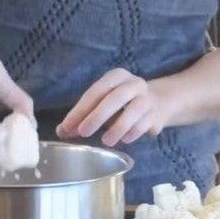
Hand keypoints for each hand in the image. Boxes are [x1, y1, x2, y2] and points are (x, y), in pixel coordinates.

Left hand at [57, 68, 171, 146]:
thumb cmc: (121, 104)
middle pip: (115, 97)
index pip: (96, 91)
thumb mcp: (101, 105)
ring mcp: (147, 98)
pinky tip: (125, 140)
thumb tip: (62, 132)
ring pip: (134, 109)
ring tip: (106, 142)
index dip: (81, 109)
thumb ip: (82, 117)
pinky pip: (145, 122)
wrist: (158, 103)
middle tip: (83, 133)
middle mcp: (133, 83)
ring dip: (118, 127)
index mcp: (116, 77)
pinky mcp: (156, 114)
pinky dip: (134, 132)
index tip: (67, 126)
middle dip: (97, 115)